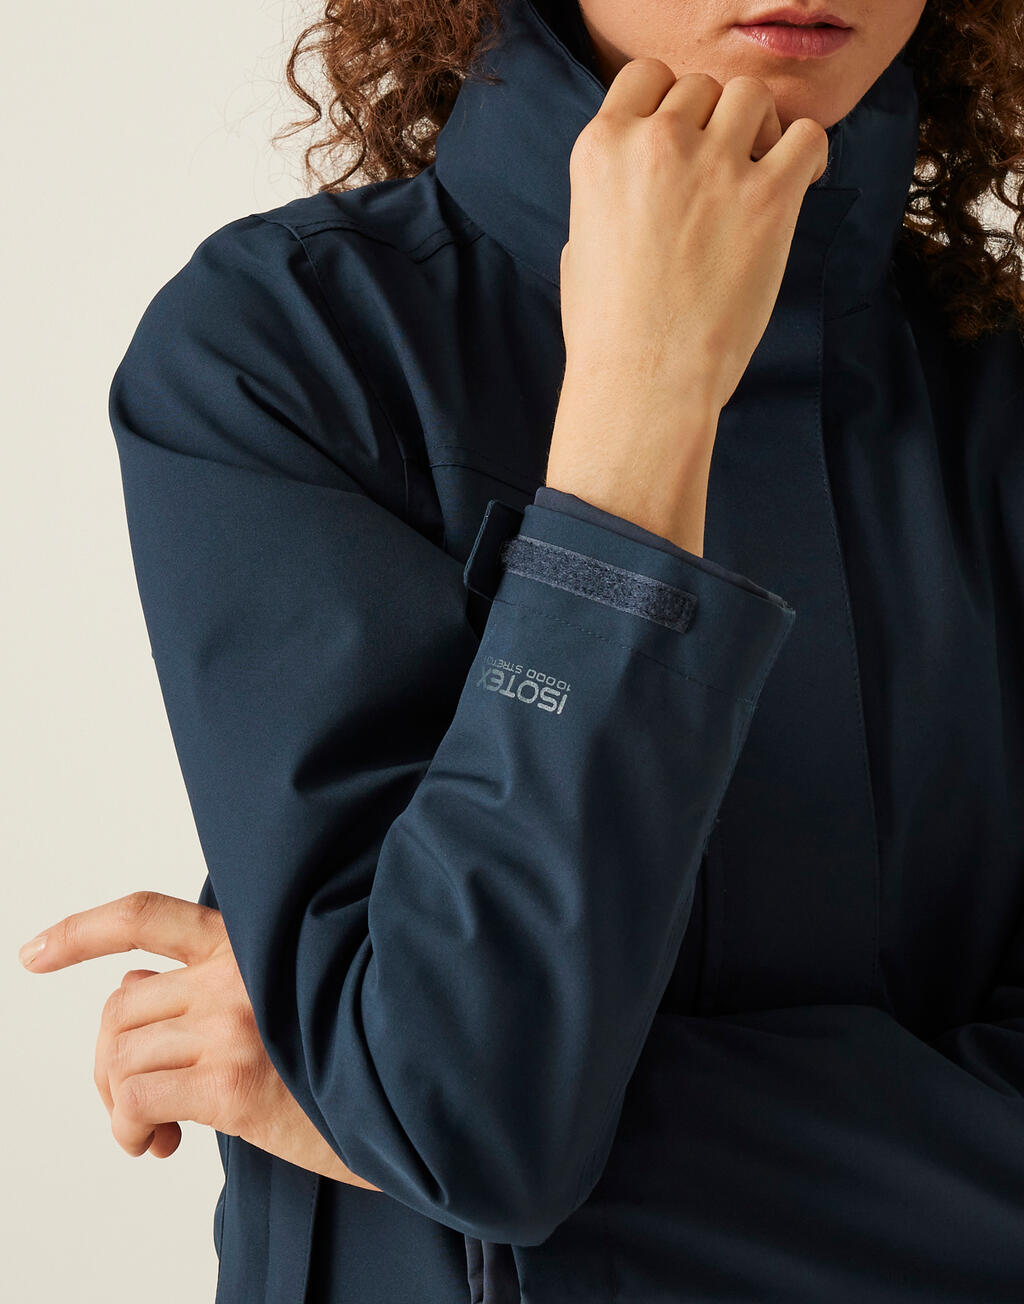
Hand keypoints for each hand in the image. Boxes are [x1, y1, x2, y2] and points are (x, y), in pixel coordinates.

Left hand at [17, 891, 380, 1189]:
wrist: (407, 1098)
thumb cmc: (340, 1051)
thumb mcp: (278, 999)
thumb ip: (207, 984)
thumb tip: (130, 987)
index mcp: (250, 943)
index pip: (148, 916)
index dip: (83, 929)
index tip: (33, 953)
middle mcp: (237, 973)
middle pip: (119, 1008)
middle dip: (107, 1062)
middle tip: (133, 1101)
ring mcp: (234, 1024)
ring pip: (119, 1057)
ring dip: (119, 1103)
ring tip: (156, 1129)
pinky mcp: (232, 1083)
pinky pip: (133, 1099)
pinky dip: (128, 1128)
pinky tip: (161, 1144)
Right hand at [546, 61, 827, 554]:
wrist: (645, 384)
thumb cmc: (609, 334)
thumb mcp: (581, 247)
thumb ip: (610, 195)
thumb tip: (634, 182)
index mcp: (601, 149)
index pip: (646, 76)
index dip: (671, 104)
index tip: (684, 139)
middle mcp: (655, 144)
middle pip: (702, 87)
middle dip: (716, 123)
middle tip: (724, 172)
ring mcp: (713, 167)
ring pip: (752, 98)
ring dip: (760, 129)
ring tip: (759, 176)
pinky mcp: (768, 198)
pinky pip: (806, 135)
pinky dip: (809, 153)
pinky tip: (800, 184)